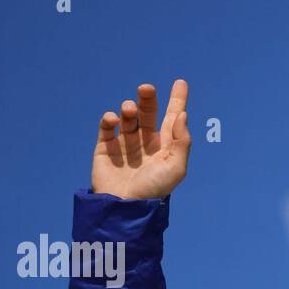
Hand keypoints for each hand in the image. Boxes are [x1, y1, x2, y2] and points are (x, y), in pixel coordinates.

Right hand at [91, 80, 191, 199]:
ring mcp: (125, 144)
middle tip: (146, 88)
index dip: (177, 100)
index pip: (172, 119)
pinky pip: (107, 126)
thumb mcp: (176, 168)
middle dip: (148, 99)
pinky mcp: (106, 147)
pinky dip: (110, 118)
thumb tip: (182, 115)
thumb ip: (182, 141)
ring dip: (129, 109)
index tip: (181, 82)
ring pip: (128, 117)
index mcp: (165, 146)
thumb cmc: (154, 190)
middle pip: (148, 113)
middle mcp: (146, 143)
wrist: (125, 206)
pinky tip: (114, 119)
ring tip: (129, 110)